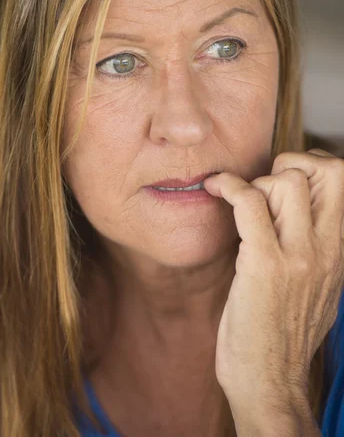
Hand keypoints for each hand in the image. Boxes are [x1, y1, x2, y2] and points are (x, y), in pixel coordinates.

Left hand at [203, 149, 343, 415]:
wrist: (269, 381)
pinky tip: (213, 189)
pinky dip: (226, 185)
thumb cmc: (282, 334)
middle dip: (292, 163)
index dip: (315, 167)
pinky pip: (248, 201)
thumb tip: (293, 214)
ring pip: (286, 181)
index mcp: (340, 253)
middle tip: (265, 182)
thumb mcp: (316, 289)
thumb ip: (313, 250)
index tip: (285, 178)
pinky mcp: (263, 264)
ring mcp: (298, 256)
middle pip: (328, 171)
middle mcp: (327, 250)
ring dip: (258, 180)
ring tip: (240, 200)